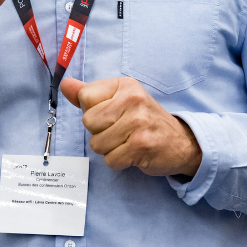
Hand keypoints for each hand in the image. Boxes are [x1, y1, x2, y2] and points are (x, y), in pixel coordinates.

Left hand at [61, 77, 201, 177]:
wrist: (180, 142)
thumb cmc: (144, 120)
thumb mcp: (120, 100)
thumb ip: (90, 94)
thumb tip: (65, 84)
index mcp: (125, 85)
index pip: (85, 97)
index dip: (93, 111)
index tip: (112, 113)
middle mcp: (132, 99)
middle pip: (88, 121)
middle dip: (100, 131)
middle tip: (121, 130)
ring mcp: (137, 123)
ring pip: (96, 143)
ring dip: (109, 148)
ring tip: (126, 141)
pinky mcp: (140, 146)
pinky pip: (109, 160)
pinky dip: (118, 161)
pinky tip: (132, 152)